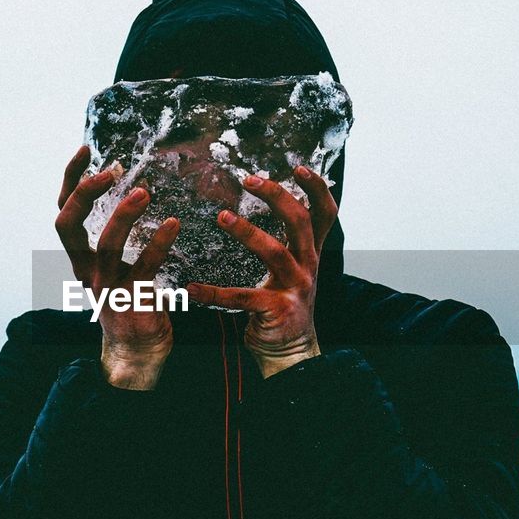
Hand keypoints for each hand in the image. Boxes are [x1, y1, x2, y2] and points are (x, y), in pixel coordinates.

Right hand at [56, 145, 179, 388]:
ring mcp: (107, 286)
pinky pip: (145, 267)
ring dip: (123, 215)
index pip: (64, 210)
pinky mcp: (132, 299)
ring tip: (144, 192)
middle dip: (83, 194)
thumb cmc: (130, 301)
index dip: (71, 180)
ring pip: (106, 245)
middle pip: (67, 225)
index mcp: (80, 257)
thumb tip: (128, 192)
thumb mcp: (113, 266)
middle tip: (109, 171)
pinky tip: (173, 224)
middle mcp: (86, 269)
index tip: (85, 150)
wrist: (139, 351)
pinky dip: (159, 244)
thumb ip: (114, 237)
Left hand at [186, 166, 338, 378]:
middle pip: (300, 222)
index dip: (316, 188)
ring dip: (248, 231)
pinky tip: (193, 289)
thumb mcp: (293, 270)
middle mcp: (308, 266)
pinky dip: (216, 293)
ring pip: (275, 252)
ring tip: (222, 216)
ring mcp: (296, 288)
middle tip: (249, 179)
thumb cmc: (282, 306)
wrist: (289, 352)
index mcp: (310, 253)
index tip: (298, 166)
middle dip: (277, 196)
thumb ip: (287, 242)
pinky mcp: (278, 310)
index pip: (324, 213)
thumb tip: (275, 204)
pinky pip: (244, 297)